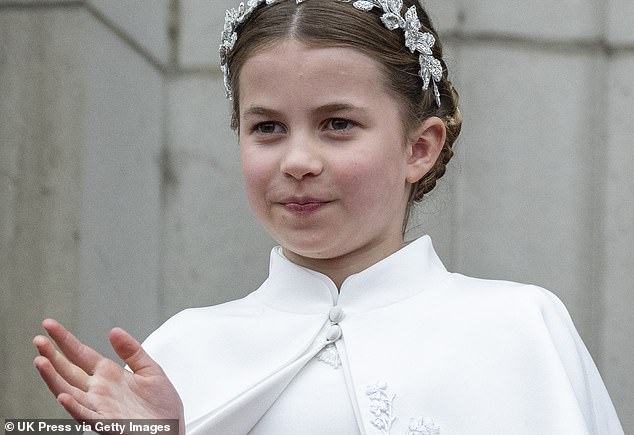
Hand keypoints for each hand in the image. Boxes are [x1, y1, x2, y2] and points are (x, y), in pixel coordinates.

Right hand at [34, 319, 184, 433]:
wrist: (172, 432)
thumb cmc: (162, 407)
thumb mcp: (150, 370)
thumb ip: (132, 351)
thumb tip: (114, 330)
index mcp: (109, 375)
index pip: (81, 354)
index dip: (65, 340)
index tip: (49, 325)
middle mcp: (99, 391)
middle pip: (69, 370)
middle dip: (52, 355)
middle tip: (38, 339)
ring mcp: (100, 407)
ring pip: (69, 392)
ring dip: (53, 378)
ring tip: (40, 361)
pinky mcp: (107, 423)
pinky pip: (86, 416)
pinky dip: (73, 407)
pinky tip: (62, 397)